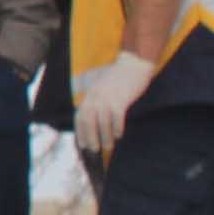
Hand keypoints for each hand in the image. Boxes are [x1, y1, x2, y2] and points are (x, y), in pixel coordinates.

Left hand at [74, 47, 156, 163]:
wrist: (133, 64)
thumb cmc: (120, 78)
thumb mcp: (102, 87)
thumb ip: (96, 99)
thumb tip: (94, 118)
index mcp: (90, 95)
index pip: (79, 116)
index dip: (80, 132)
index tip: (82, 145)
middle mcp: (95, 97)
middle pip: (88, 121)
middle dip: (90, 137)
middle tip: (94, 150)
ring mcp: (107, 97)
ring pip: (102, 122)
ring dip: (104, 137)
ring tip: (108, 146)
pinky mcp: (121, 98)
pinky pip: (116, 117)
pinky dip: (117, 128)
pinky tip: (119, 135)